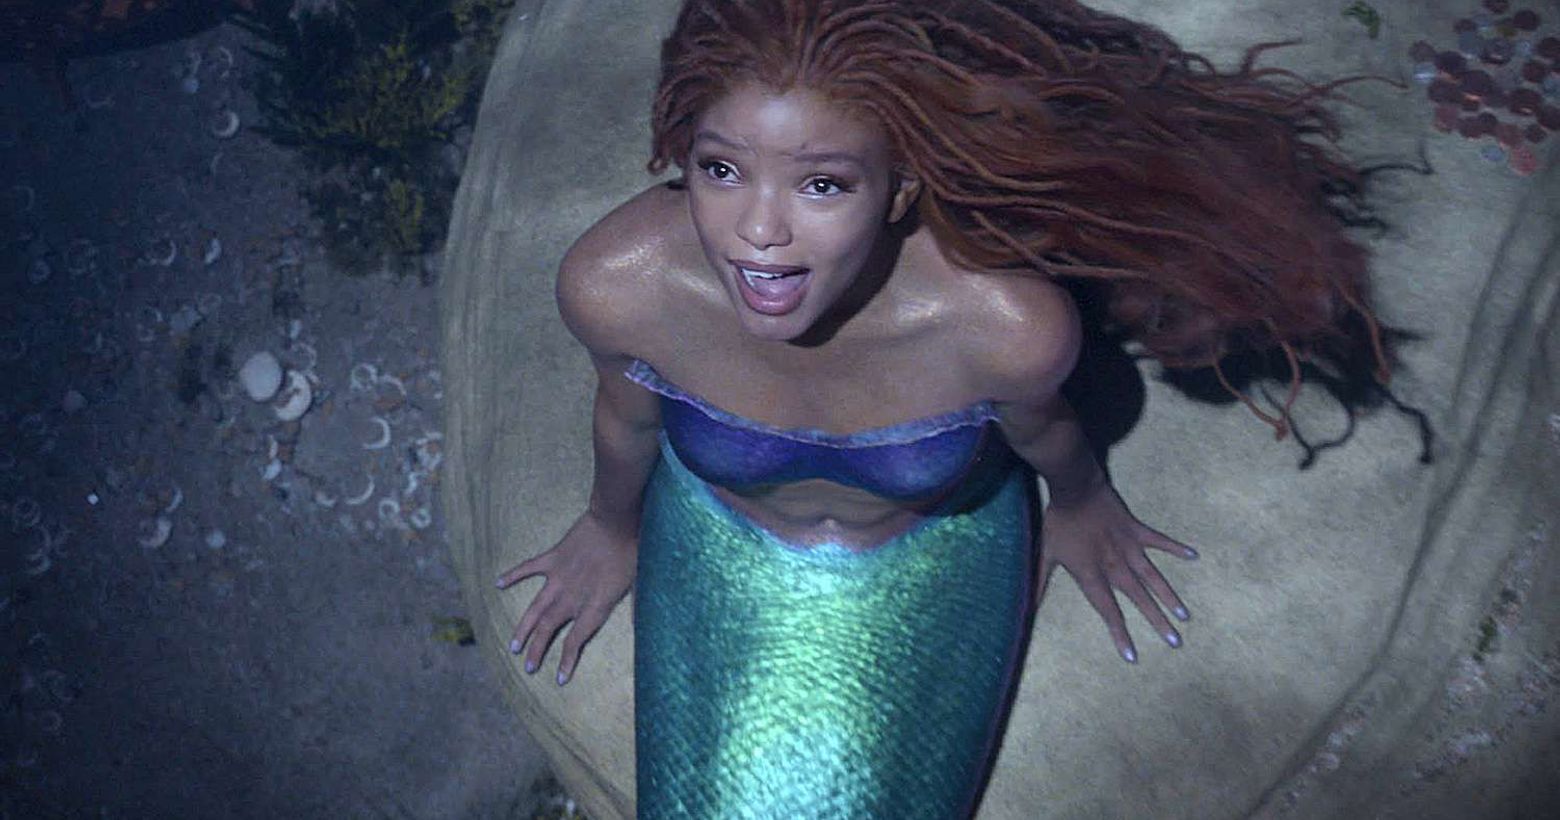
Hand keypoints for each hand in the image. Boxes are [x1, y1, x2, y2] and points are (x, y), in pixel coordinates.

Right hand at [494, 510, 636, 685]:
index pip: (576, 640)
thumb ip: (639, 610)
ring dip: (523, 628)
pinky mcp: (552, 558)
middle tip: (527, 666)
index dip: (567, 661)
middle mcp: (572, 597)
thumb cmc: (632, 551)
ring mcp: (559, 578)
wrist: (616, 519)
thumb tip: (645, 631)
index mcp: (595, 605)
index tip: (559, 679)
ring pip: (535, 609)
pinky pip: (528, 569)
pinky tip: (499, 583)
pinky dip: (513, 576)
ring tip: (512, 644)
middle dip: (537, 650)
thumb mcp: (641, 584)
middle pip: (549, 629)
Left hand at [1037, 483, 1197, 663]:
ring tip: (1185, 615)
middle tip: (1175, 642)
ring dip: (1169, 596)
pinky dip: (1176, 548)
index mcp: (1092, 574)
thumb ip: (1038, 583)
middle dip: (1157, 621)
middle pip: (1139, 599)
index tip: (1133, 656)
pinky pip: (1160, 541)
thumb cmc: (1058, 522)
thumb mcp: (1045, 554)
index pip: (1108, 611)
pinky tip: (1194, 555)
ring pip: (1153, 577)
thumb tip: (1025, 606)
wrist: (1074, 488)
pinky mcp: (1137, 530)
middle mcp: (1115, 565)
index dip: (1120, 634)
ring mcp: (1129, 547)